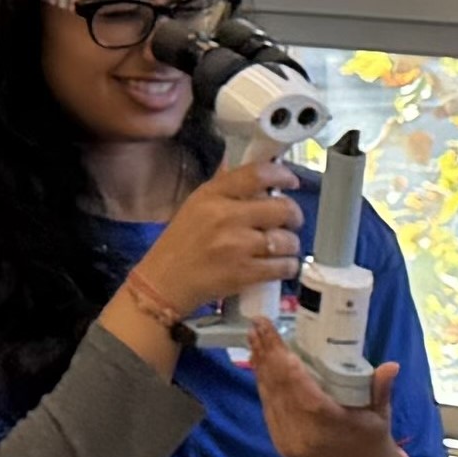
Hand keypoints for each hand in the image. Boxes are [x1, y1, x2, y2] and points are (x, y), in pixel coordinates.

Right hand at [113, 158, 304, 332]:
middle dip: (294, 216)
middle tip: (289, 222)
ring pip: (288, 240)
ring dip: (290, 246)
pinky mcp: (244, 273)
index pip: (257, 174)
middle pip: (283, 208)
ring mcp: (236, 246)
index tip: (291, 181)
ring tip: (279, 249)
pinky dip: (287, 267)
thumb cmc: (182, 244)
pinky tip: (277, 265)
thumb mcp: (196, 206)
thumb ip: (227, 190)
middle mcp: (225, 216)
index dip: (282, 175)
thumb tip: (258, 176)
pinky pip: (285, 266)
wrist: (164, 282)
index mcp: (212, 195)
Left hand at [249, 324, 410, 456]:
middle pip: (278, 387)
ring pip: (268, 396)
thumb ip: (380, 389)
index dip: (280, 358)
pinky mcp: (280, 443)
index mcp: (330, 425)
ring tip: (255, 339)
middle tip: (258, 326)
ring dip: (260, 366)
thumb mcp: (382, 416)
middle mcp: (303, 434)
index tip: (270, 333)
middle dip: (266, 354)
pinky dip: (264, 384)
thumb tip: (391, 365)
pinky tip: (261, 365)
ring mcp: (288, 440)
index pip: (299, 386)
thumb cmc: (373, 444)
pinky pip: (269, 408)